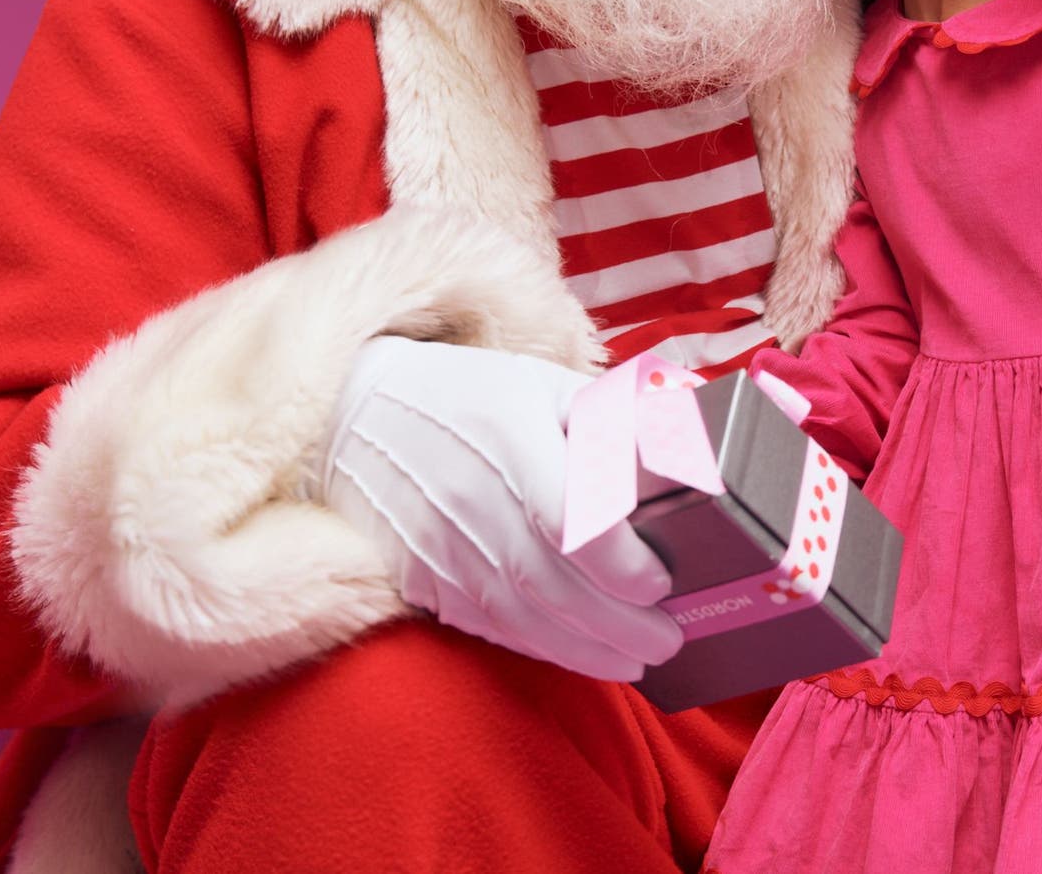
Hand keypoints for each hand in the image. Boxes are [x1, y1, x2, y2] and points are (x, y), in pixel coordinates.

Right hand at [321, 336, 682, 680]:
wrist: (355, 418)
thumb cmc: (468, 397)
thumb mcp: (542, 383)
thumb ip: (612, 418)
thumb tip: (685, 451)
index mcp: (506, 435)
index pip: (567, 516)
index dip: (618, 560)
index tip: (660, 580)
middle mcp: (469, 496)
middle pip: (551, 581)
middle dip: (618, 623)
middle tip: (669, 639)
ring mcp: (439, 545)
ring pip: (521, 616)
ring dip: (586, 649)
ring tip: (637, 658)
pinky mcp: (423, 579)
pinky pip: (489, 625)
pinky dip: (540, 648)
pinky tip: (580, 653)